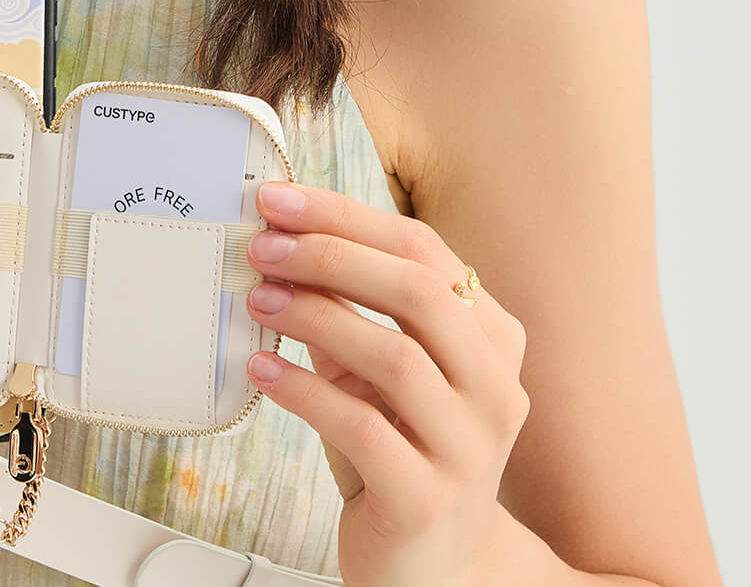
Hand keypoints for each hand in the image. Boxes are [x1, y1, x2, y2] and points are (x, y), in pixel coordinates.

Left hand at [244, 182, 529, 586]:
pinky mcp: (428, 500)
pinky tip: (262, 370)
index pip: (422, 249)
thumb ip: (345, 307)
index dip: (346, 216)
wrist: (433, 567)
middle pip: (419, 292)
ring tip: (255, 300)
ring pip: (396, 357)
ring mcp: (469, 448)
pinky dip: (305, 390)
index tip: (278, 199)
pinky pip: (363, 429)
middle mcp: (495, 387)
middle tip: (262, 245)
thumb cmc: (395, 446)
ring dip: (316, 317)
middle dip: (331, 256)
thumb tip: (278, 239)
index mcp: (490, 336)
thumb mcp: (374, 368)